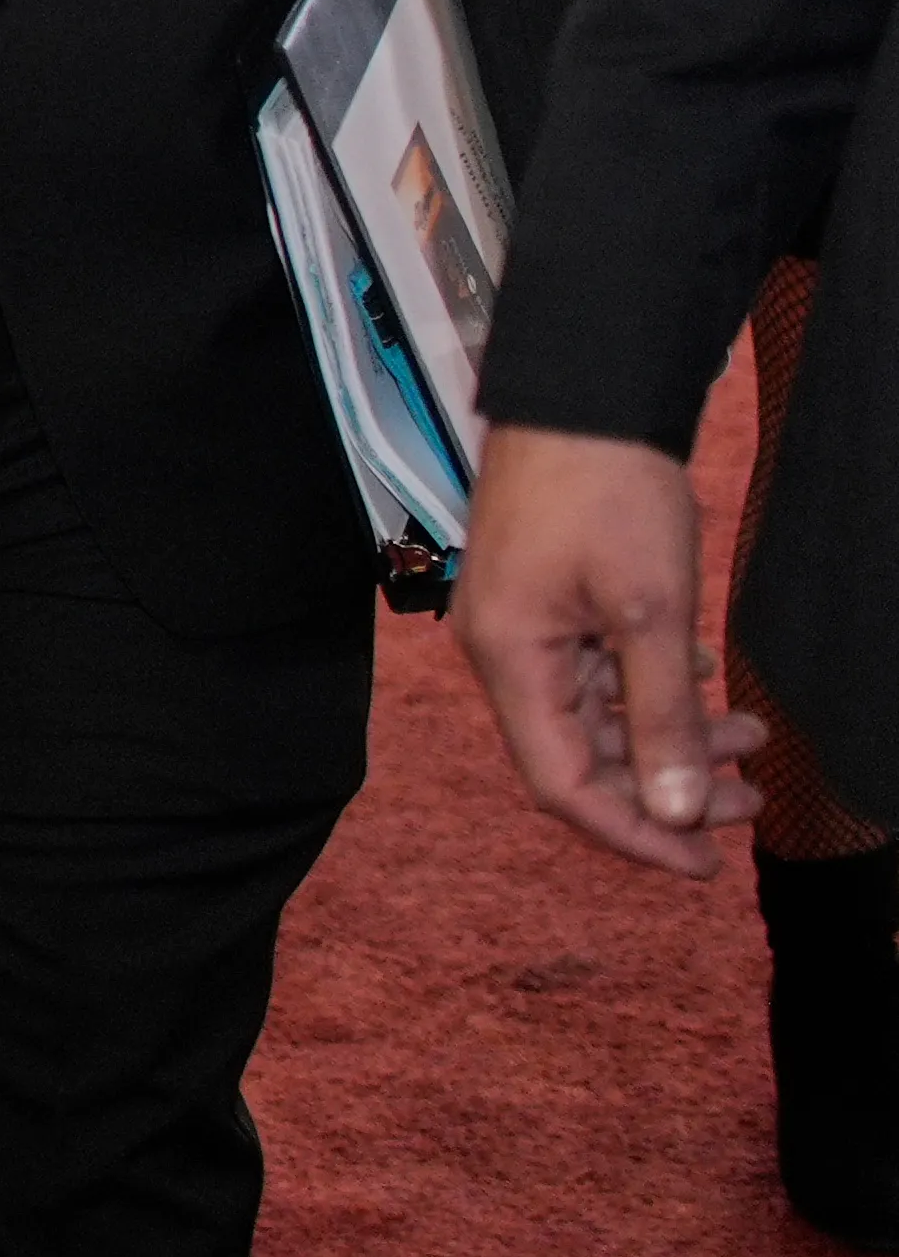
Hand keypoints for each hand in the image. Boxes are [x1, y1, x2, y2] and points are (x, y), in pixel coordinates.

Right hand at [451, 423, 768, 876]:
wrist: (583, 392)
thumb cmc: (607, 491)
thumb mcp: (650, 612)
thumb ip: (661, 717)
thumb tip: (677, 811)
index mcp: (511, 661)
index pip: (563, 785)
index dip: (634, 834)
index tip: (704, 864)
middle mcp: (504, 652)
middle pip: (580, 756)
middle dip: (667, 786)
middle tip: (752, 804)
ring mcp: (522, 624)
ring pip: (595, 714)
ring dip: (671, 735)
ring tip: (751, 738)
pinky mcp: (545, 598)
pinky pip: (595, 671)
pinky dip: (653, 690)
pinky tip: (706, 681)